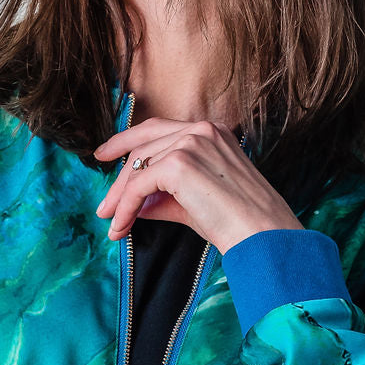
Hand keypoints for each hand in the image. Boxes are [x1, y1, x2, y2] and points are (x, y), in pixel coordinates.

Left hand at [92, 117, 303, 254]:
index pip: (157, 131)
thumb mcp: (195, 202)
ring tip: (112, 224)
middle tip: (103, 206)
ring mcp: (191, 143)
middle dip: (118, 178)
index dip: (126, 142)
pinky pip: (138, 186)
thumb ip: (163, 197)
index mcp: (210, 131)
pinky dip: (125, 208)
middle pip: (142, 146)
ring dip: (119, 198)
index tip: (105, 156)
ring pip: (137, 166)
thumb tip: (134, 205)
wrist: (261, 235)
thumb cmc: (238, 223)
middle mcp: (200, 130)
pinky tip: (121, 227)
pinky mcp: (180, 164)